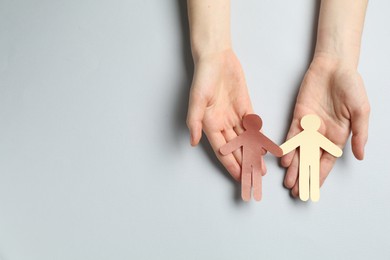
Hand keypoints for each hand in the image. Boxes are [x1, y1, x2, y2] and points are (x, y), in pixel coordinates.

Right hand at [186, 49, 265, 180]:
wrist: (216, 57)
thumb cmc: (203, 77)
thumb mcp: (196, 99)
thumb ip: (195, 121)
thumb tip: (192, 142)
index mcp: (209, 125)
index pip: (222, 150)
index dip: (230, 165)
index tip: (239, 178)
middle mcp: (222, 124)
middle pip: (235, 149)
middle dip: (244, 164)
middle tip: (254, 178)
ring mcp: (234, 117)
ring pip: (245, 141)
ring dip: (253, 155)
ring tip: (261, 169)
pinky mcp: (245, 108)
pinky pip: (252, 127)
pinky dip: (259, 138)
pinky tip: (265, 148)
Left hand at [281, 56, 369, 196]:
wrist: (335, 66)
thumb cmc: (351, 87)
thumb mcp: (361, 112)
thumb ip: (360, 134)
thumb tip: (361, 156)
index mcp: (338, 136)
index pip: (327, 162)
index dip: (320, 177)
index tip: (313, 191)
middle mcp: (322, 134)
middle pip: (311, 160)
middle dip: (303, 176)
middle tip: (295, 192)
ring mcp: (309, 126)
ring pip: (299, 151)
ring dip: (294, 166)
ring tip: (288, 181)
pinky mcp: (298, 116)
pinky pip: (292, 135)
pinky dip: (288, 147)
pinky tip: (284, 159)